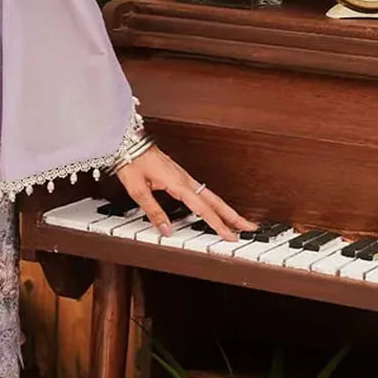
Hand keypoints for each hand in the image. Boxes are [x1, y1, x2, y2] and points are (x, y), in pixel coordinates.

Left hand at [116, 146, 253, 241]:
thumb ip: (154, 211)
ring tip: (238, 222)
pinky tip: (214, 209)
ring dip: (226, 209)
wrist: (127, 141)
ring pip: (211, 196)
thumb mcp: (138, 191)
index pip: (203, 209)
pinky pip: (202, 192)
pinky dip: (213, 202)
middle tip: (250, 227)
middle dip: (234, 216)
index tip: (230, 235)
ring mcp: (185, 177)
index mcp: (178, 184)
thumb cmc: (132, 162)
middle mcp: (185, 180)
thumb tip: (167, 230)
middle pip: (216, 201)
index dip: (217, 224)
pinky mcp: (181, 176)